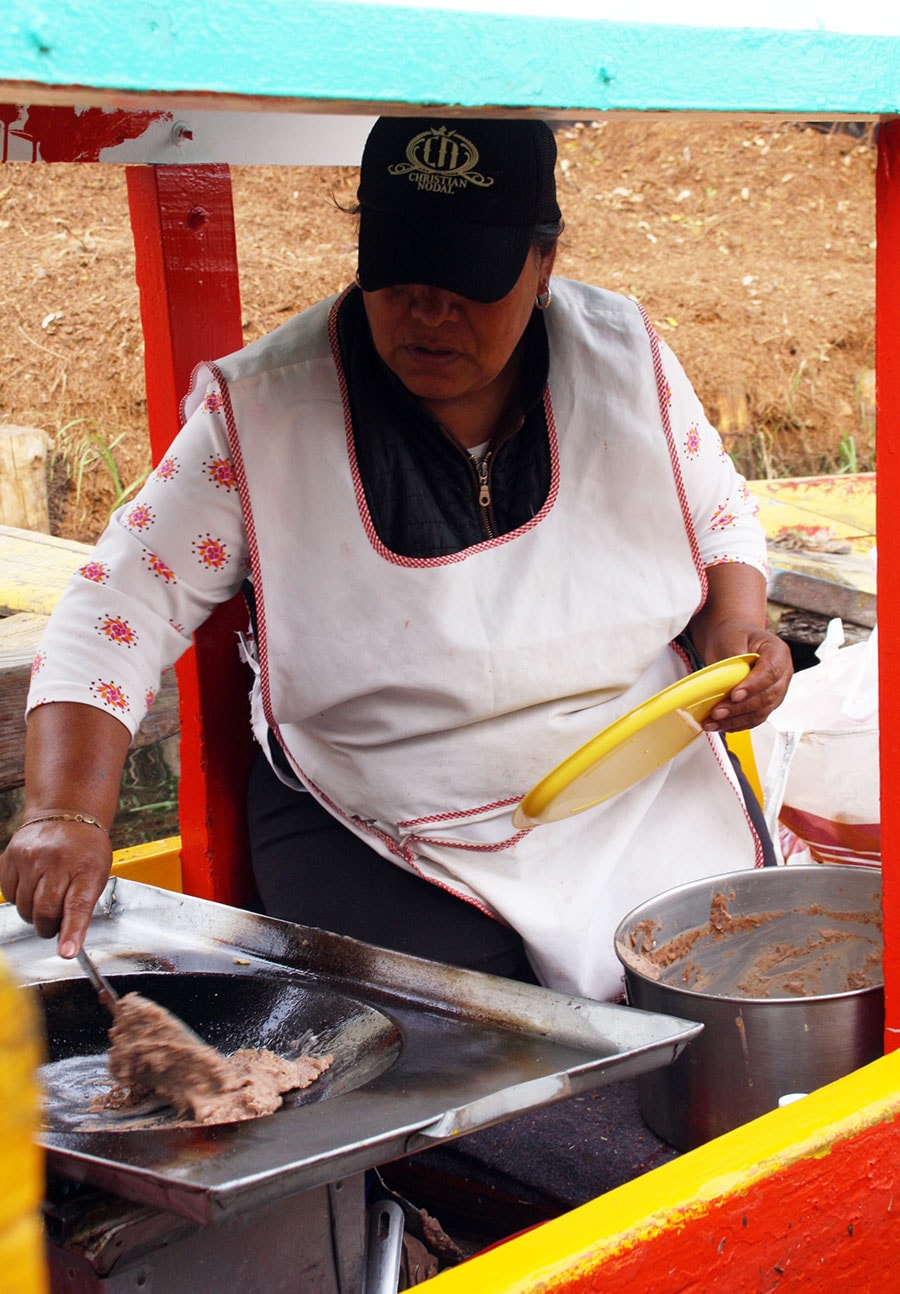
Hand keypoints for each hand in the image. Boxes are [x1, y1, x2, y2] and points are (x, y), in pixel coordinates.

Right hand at [1, 818, 111, 956]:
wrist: (66, 815)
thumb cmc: (85, 850)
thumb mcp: (98, 873)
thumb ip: (83, 905)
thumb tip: (68, 943)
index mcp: (86, 867)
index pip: (78, 905)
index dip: (71, 931)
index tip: (67, 952)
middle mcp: (57, 861)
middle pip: (45, 911)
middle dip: (49, 926)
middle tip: (55, 921)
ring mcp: (31, 858)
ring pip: (24, 908)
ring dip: (34, 913)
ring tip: (46, 896)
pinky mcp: (11, 858)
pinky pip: (9, 895)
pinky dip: (20, 898)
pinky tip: (32, 885)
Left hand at [700, 623, 792, 732]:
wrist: (734, 639)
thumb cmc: (735, 635)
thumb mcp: (732, 639)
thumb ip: (733, 661)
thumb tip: (726, 684)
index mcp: (778, 652)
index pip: (770, 672)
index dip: (753, 686)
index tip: (735, 695)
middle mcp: (782, 674)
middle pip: (766, 697)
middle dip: (740, 708)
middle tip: (717, 712)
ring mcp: (776, 691)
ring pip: (760, 712)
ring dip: (736, 720)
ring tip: (713, 723)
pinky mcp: (765, 704)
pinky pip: (754, 718)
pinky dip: (737, 724)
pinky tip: (720, 726)